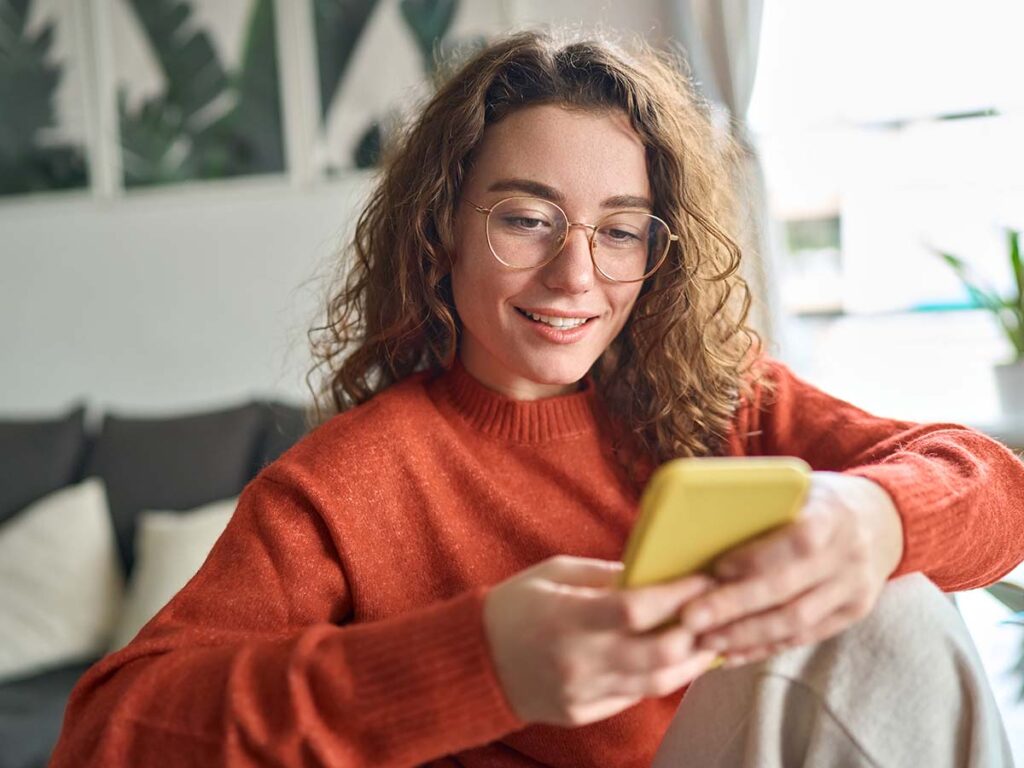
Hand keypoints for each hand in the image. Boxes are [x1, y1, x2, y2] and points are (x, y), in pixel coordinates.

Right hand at [482, 555, 718, 726]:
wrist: (474, 661)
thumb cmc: (514, 607)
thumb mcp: (554, 574)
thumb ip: (604, 575)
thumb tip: (654, 572)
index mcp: (566, 618)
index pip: (637, 609)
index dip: (679, 594)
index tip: (704, 578)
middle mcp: (577, 660)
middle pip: (658, 653)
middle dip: (697, 632)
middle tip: (717, 611)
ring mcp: (581, 692)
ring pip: (656, 682)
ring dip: (691, 661)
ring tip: (710, 639)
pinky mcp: (583, 712)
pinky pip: (634, 696)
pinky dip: (660, 677)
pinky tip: (676, 660)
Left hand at [679, 472, 903, 666]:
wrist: (884, 519)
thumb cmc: (820, 499)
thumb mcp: (800, 486)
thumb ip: (764, 503)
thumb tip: (700, 522)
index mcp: (833, 514)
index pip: (798, 541)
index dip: (757, 557)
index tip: (717, 568)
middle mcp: (849, 555)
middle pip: (788, 589)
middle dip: (735, 606)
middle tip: (691, 618)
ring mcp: (854, 589)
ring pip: (796, 622)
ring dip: (745, 635)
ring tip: (704, 640)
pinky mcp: (852, 614)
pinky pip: (804, 637)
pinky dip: (765, 647)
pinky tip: (732, 653)